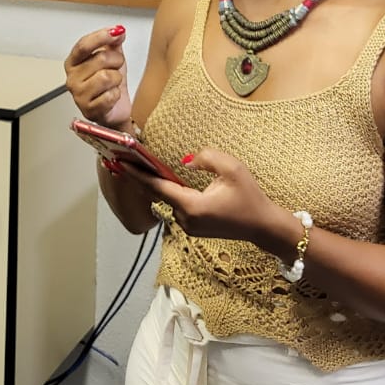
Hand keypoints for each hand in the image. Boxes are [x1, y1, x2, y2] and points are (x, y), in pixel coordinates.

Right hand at [64, 26, 131, 127]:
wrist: (114, 110)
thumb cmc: (109, 84)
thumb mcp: (111, 58)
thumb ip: (112, 43)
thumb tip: (118, 31)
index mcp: (73, 62)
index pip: (84, 45)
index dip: (101, 36)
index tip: (116, 32)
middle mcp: (72, 77)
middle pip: (100, 58)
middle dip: (116, 61)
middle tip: (116, 68)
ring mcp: (79, 94)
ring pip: (106, 77)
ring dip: (117, 79)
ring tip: (114, 83)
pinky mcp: (89, 109)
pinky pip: (110, 95)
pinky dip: (116, 95)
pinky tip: (112, 96)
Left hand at [122, 148, 287, 245]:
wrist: (263, 226)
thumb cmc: (250, 197)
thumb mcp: (232, 169)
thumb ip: (206, 158)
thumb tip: (186, 161)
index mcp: (192, 206)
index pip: (158, 187)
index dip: (138, 174)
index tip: (121, 163)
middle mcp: (186, 219)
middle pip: (158, 194)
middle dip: (139, 178)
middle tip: (122, 160)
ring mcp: (188, 226)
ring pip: (166, 200)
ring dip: (154, 185)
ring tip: (138, 167)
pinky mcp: (193, 227)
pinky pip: (175, 206)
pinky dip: (166, 193)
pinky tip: (160, 180)